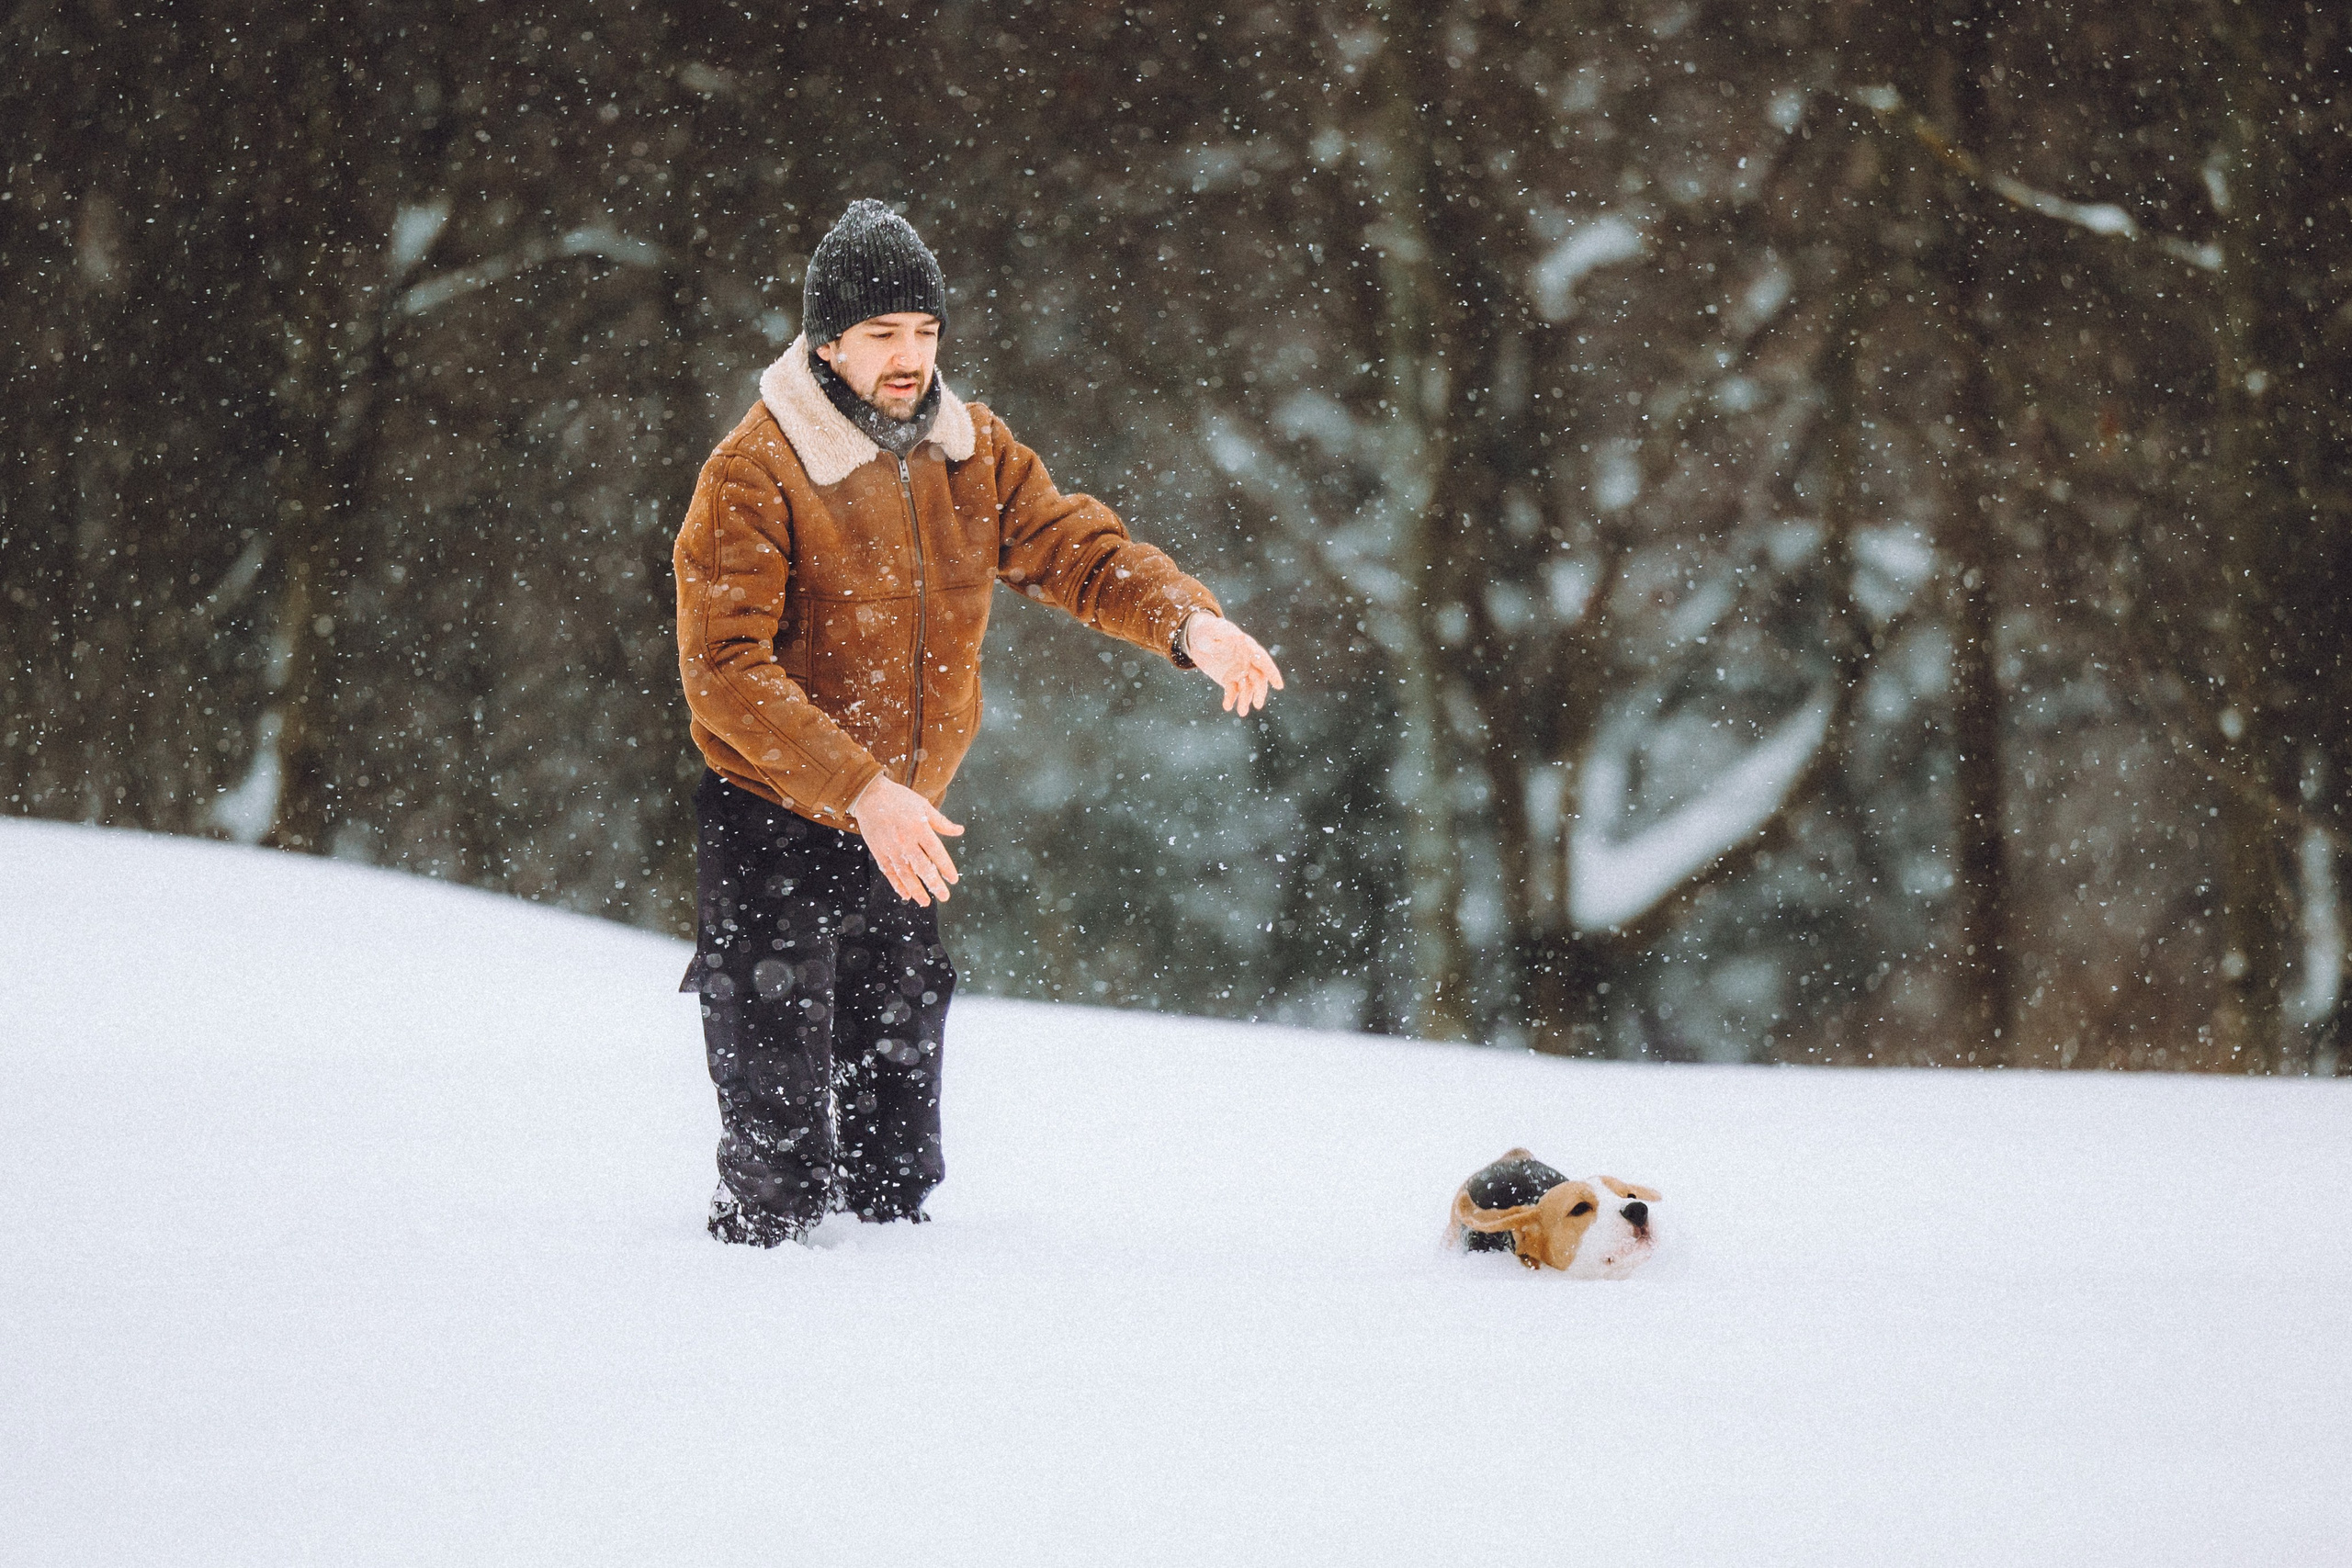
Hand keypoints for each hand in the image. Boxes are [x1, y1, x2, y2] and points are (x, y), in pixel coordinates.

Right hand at [849, 775, 963, 905]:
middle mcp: (905, 840)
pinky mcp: (878, 851)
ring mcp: (891, 847)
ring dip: (916, 889)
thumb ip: (941, 822)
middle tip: (944, 897)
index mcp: (919, 827)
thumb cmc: (899, 799)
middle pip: (922, 866)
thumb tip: (960, 831)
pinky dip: (897, 884)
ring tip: (925, 901)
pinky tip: (906, 894)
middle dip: (934, 883)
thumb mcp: (923, 806)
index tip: (953, 879)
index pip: (936, 851)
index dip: (945, 867)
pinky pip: (889, 871)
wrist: (869, 795)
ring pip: (905, 873)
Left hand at [1183, 614, 1284, 715]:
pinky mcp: (1229, 680)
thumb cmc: (1207, 630)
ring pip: (1247, 688)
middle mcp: (1247, 661)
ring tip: (1241, 712)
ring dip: (1246, 700)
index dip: (1272, 673)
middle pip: (1258, 678)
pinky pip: (1233, 692)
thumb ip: (1223, 634)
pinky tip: (1227, 706)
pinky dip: (1231, 699)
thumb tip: (1238, 635)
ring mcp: (1239, 671)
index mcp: (1248, 648)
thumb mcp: (1213, 630)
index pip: (1263, 661)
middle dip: (1259, 692)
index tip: (1279, 685)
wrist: (1197, 638)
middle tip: (1257, 705)